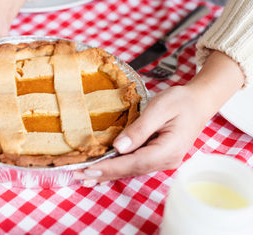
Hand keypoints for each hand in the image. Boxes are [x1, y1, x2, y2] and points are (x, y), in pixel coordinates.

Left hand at [74, 85, 211, 186]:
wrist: (198, 102)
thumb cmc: (180, 101)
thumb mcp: (159, 109)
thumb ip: (139, 129)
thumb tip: (118, 148)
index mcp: (168, 150)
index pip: (134, 162)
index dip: (110, 167)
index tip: (89, 169)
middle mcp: (166, 160)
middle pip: (130, 170)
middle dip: (104, 173)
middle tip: (79, 176)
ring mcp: (163, 160)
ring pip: (131, 170)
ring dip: (108, 173)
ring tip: (86, 176)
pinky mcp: (158, 156)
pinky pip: (135, 165)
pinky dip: (118, 168)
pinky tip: (104, 170)